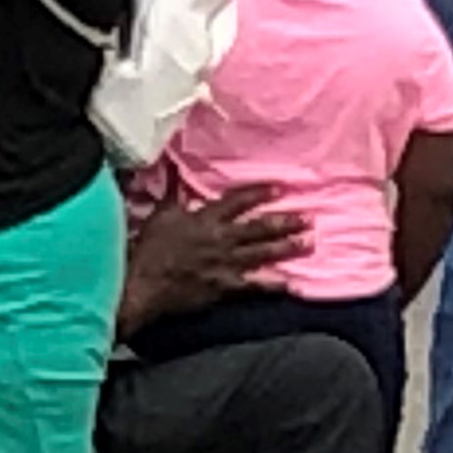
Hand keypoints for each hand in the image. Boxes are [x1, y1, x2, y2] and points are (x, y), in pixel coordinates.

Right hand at [124, 185, 307, 323]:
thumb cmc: (151, 249)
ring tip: (308, 243)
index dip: (260, 194)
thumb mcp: (161, 215)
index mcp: (207, 219)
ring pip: (263, 254)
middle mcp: (222, 239)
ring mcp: (226, 265)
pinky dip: (272, 286)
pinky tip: (290, 285)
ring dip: (286, 248)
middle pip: (259, 228)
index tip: (280, 189)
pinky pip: (254, 287)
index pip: (238, 201)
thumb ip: (172, 190)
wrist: (144, 285)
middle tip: (308, 219)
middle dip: (285, 222)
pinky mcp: (225, 288)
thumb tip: (173, 165)